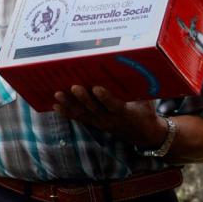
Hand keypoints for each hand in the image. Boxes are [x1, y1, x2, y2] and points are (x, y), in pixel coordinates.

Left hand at [53, 85, 167, 147]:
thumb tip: (134, 67)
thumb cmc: (144, 111)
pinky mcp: (94, 124)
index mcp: (126, 112)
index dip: (105, 98)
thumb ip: (138, 88)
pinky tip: (55, 105)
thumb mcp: (146, 100)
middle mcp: (111, 119)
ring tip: (57, 94)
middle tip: (74, 87)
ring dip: (69, 104)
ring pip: (83, 114)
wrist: (144, 134)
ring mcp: (100, 122)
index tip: (97, 88)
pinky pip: (79, 118)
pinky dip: (66, 112)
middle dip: (83, 98)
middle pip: (94, 109)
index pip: (114, 105)